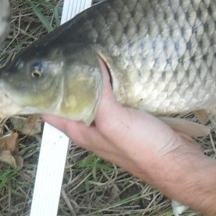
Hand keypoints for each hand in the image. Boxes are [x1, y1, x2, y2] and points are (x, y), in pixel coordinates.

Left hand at [43, 60, 204, 187]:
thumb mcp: (114, 120)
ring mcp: (112, 123)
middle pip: (72, 101)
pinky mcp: (131, 119)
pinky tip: (119, 69)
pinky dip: (115, 83)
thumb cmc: (144, 150)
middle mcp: (93, 127)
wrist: (178, 161)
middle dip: (68, 80)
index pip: (49, 111)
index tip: (38, 68)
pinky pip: (117, 97)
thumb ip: (98, 95)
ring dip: (94, 80)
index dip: (40, 92)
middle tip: (67, 53)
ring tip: (91, 55)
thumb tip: (90, 64)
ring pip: (96, 97)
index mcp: (81, 131)